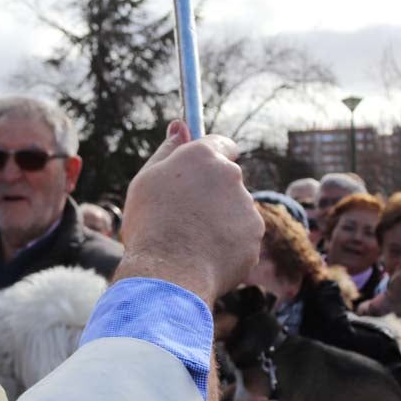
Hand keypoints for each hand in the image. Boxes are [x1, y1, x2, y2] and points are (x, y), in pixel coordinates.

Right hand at [116, 121, 262, 305]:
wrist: (168, 275)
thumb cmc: (149, 225)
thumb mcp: (146, 181)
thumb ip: (168, 151)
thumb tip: (180, 125)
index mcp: (204, 156)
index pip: (221, 144)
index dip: (210, 158)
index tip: (200, 172)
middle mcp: (231, 176)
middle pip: (227, 180)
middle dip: (212, 194)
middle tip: (185, 216)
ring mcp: (247, 207)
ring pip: (234, 210)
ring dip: (219, 221)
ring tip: (190, 242)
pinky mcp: (254, 237)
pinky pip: (240, 238)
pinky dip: (226, 246)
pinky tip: (203, 257)